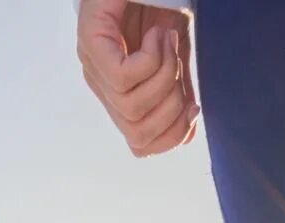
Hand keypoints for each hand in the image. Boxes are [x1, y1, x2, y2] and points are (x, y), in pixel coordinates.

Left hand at [78, 0, 198, 157]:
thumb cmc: (162, 6)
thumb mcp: (178, 56)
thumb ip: (180, 92)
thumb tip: (187, 137)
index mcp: (122, 95)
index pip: (140, 145)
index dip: (171, 136)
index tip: (194, 106)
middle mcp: (102, 85)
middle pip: (137, 133)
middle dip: (172, 107)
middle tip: (181, 65)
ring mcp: (93, 65)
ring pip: (131, 107)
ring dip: (165, 75)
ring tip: (168, 40)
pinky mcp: (90, 43)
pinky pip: (123, 77)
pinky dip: (152, 57)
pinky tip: (157, 32)